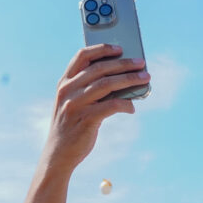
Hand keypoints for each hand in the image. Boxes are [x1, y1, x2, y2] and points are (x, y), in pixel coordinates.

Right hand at [43, 45, 148, 171]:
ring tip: (145, 78)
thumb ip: (90, 89)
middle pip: (100, 69)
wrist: (58, 153)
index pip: (82, 56)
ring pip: (107, 84)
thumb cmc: (72, 125)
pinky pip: (111, 106)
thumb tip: (123, 78)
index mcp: (64, 82)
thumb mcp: (73, 102)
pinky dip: (125, 104)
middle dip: (124, 64)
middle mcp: (68, 90)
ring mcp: (76, 104)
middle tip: (141, 63)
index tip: (119, 48)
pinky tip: (132, 108)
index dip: (102, 49)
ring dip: (129, 79)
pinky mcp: (86, 120)